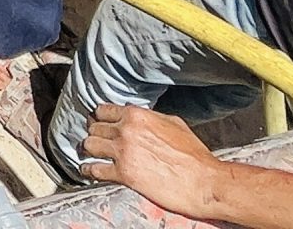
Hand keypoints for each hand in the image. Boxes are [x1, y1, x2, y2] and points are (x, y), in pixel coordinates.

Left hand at [78, 106, 225, 219]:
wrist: (203, 181)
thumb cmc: (194, 155)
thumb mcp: (174, 124)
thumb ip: (151, 118)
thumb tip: (141, 118)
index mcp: (137, 115)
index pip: (103, 110)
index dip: (100, 118)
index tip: (98, 123)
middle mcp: (126, 130)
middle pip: (94, 127)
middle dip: (95, 134)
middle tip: (97, 141)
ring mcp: (122, 152)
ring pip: (89, 145)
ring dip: (90, 150)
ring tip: (91, 155)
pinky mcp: (123, 174)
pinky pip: (94, 169)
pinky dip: (89, 170)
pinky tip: (88, 170)